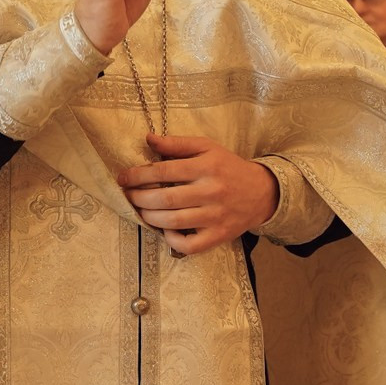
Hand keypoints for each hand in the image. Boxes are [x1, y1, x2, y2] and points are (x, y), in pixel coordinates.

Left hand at [118, 134, 278, 256]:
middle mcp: (211, 192)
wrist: (262, 192)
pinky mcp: (219, 236)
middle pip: (165, 198)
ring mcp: (215, 217)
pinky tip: (166, 229)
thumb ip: (177, 144)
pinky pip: (189, 245)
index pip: (164, 171)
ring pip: (173, 222)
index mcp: (207, 167)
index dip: (138, 175)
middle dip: (139, 198)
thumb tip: (149, 139)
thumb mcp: (207, 148)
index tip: (123, 178)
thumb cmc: (229, 168)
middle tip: (130, 196)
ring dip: (150, 217)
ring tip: (142, 210)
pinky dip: (172, 240)